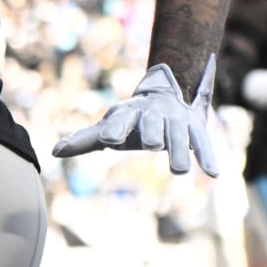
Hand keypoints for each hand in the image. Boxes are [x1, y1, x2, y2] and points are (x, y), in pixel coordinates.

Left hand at [53, 55, 217, 177]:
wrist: (167, 93)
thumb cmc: (132, 121)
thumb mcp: (109, 128)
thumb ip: (83, 140)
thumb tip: (54, 152)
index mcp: (130, 113)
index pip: (120, 119)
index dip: (115, 128)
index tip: (109, 140)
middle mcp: (155, 114)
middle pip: (153, 123)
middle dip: (152, 132)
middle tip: (152, 144)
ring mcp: (176, 120)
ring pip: (179, 135)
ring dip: (180, 151)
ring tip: (179, 171)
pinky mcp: (196, 128)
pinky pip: (203, 142)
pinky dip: (208, 156)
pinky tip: (213, 174)